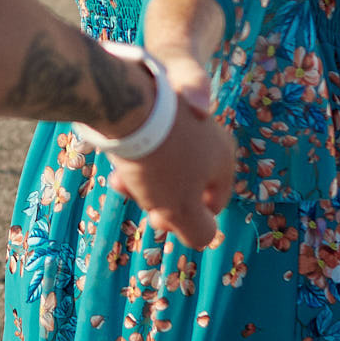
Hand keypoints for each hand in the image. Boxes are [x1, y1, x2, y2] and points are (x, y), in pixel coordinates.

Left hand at [104, 53, 233, 248]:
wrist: (127, 103)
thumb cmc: (159, 162)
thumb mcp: (181, 208)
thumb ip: (199, 230)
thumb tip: (205, 238)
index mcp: (223, 159)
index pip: (214, 203)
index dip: (188, 220)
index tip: (161, 220)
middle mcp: (209, 136)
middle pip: (185, 184)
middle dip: (159, 200)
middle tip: (139, 201)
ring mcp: (183, 121)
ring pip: (163, 165)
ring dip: (141, 182)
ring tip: (119, 184)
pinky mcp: (157, 110)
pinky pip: (149, 144)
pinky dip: (135, 159)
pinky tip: (116, 166)